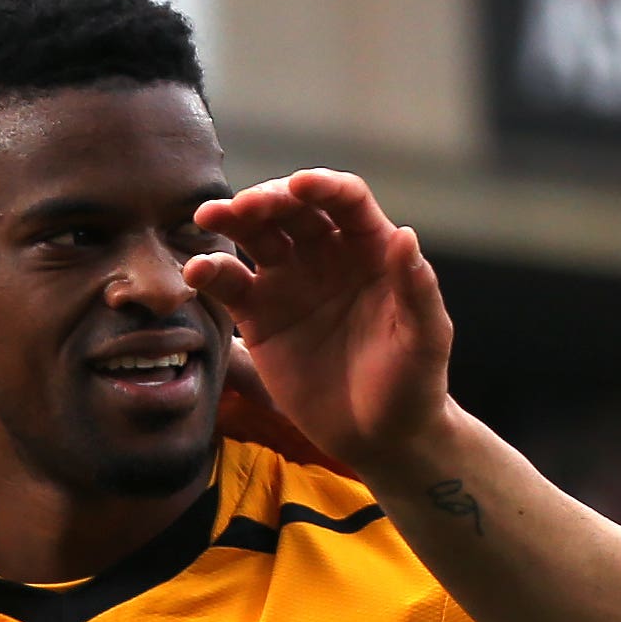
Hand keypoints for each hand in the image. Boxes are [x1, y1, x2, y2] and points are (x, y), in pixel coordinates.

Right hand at [188, 169, 454, 474]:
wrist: (378, 435)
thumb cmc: (413, 384)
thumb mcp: (425, 340)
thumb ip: (416, 289)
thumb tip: (405, 234)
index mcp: (372, 251)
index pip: (346, 203)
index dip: (323, 187)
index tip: (301, 186)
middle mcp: (327, 257)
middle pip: (293, 211)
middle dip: (268, 199)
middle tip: (244, 206)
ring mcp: (289, 283)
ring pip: (256, 236)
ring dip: (231, 220)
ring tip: (208, 217)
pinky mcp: (257, 315)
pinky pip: (229, 284)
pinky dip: (209, 272)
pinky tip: (195, 271)